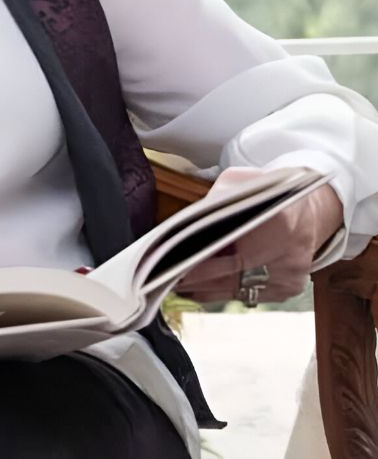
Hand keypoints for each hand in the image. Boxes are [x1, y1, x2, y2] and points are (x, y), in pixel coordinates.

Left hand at [174, 166, 342, 303]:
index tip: (180, 266)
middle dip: (198, 278)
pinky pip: (249, 295)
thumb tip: (187, 223)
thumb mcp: (242, 181)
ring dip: (205, 289)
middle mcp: (290, 255)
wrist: (308, 209)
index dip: (205, 265)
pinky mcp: (288, 290)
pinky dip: (222, 291)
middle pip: (235, 276)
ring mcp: (291, 276)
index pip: (237, 253)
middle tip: (170, 277)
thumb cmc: (268, 192)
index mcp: (282, 222)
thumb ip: (217, 199)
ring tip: (177, 284)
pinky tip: (199, 287)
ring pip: (238, 291)